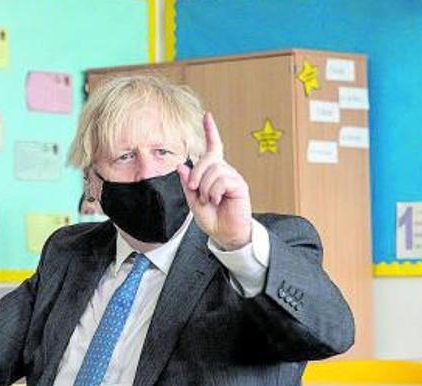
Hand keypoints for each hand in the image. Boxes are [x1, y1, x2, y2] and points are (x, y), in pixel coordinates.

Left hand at [178, 112, 252, 249]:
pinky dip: (214, 192)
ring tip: (210, 200)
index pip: (212, 148)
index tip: (207, 116)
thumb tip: (182, 166)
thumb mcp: (193, 201)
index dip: (210, 131)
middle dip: (196, 174)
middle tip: (195, 190)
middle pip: (207, 159)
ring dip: (205, 188)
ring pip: (213, 171)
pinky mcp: (239, 185)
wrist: (225, 234)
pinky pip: (221, 181)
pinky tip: (218, 201)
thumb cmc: (212, 218)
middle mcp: (224, 171)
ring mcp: (233, 177)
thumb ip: (188, 184)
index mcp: (212, 173)